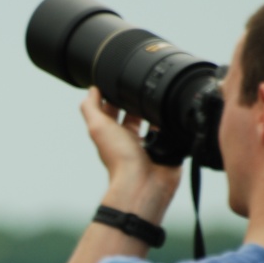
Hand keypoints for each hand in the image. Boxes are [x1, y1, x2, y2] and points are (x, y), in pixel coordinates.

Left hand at [80, 86, 181, 222]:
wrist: (143, 183)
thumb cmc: (120, 159)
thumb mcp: (98, 127)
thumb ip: (91, 108)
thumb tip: (91, 90)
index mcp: (113, 134)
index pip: (114, 110)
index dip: (116, 95)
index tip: (121, 79)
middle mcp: (130, 140)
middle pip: (135, 114)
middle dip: (139, 101)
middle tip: (144, 86)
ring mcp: (149, 146)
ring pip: (154, 122)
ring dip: (157, 112)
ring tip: (160, 100)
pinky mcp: (166, 150)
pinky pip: (171, 133)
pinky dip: (171, 125)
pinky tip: (173, 116)